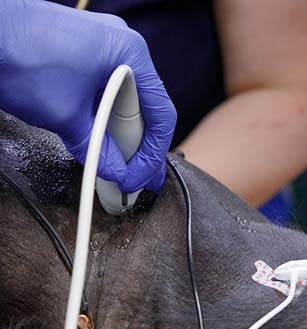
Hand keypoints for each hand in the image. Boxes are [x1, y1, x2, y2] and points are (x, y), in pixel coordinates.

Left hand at [0, 0, 175, 191]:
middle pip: (143, 107)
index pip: (161, 114)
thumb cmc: (18, 55)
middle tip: (133, 178)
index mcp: (131, 54)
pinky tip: (98, 137)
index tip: (141, 178)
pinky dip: (103, 114)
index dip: (152, 155)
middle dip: (136, 147)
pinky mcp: (83, 48)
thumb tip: (115, 171)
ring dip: (118, 132)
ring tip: (114, 163)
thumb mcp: (65, 117)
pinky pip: (106, 88)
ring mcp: (103, 44)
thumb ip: (97, 149)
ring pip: (124, 99)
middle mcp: (123, 45)